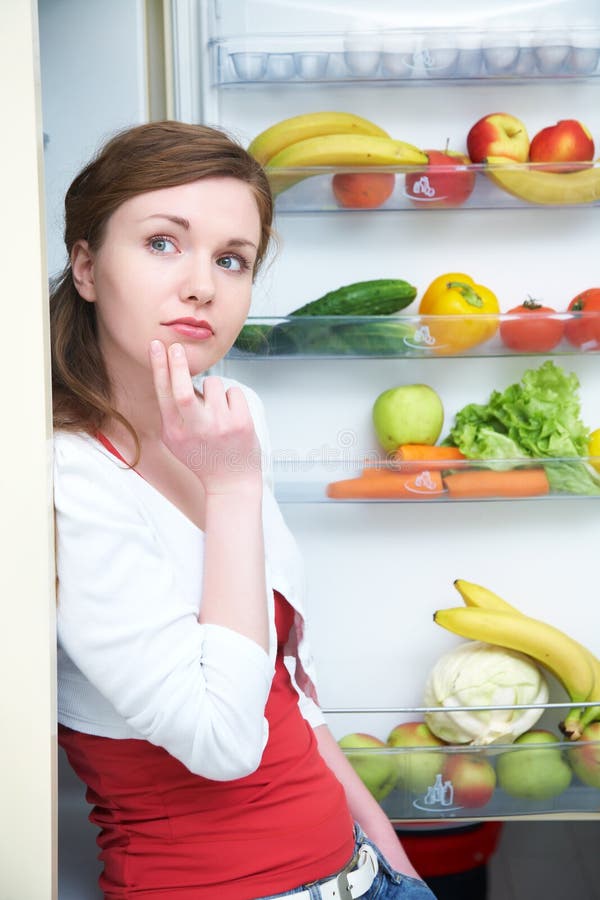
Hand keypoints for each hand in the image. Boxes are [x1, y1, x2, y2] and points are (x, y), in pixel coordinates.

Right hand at [149, 340, 261, 493]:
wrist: (231, 482)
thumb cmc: (202, 456)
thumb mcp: (176, 440)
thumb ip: (170, 412)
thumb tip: (169, 371)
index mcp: (175, 432)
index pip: (163, 393)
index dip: (159, 366)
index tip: (157, 345)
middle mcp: (195, 429)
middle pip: (183, 389)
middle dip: (178, 363)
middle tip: (178, 347)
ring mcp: (220, 426)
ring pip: (213, 384)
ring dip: (214, 388)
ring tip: (217, 408)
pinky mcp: (241, 424)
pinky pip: (234, 392)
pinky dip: (232, 398)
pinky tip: (232, 415)